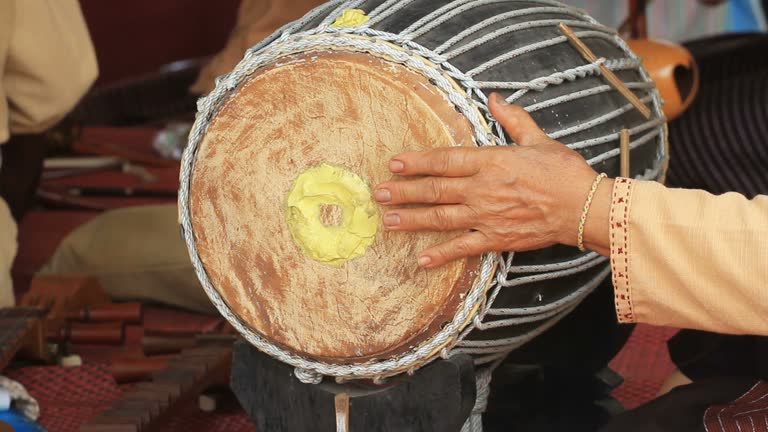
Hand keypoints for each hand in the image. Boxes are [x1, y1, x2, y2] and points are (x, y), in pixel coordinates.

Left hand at [374, 93, 611, 267]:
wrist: (585, 208)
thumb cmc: (564, 172)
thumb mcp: (539, 139)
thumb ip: (513, 120)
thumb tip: (496, 98)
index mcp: (491, 162)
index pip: (445, 160)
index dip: (417, 162)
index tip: (394, 163)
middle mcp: (482, 189)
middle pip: (434, 190)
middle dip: (403, 192)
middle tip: (379, 194)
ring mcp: (486, 216)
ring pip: (440, 218)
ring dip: (412, 219)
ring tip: (388, 220)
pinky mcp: (496, 239)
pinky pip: (462, 248)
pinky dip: (441, 255)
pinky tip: (421, 259)